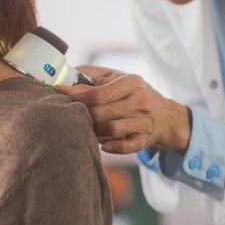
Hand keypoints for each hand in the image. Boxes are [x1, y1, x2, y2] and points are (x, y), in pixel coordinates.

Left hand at [58, 65, 190, 154]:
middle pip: (102, 113)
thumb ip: (92, 76)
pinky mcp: (146, 139)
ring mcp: (145, 121)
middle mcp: (140, 101)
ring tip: (87, 129)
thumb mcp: (118, 78)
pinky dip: (113, 147)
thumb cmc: (134, 93)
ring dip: (95, 131)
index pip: (98, 93)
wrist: (166, 114)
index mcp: (132, 83)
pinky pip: (128, 146)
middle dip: (83, 115)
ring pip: (112, 129)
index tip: (59, 95)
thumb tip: (65, 78)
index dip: (76, 97)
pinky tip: (103, 145)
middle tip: (71, 116)